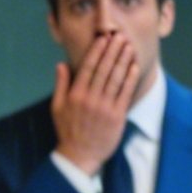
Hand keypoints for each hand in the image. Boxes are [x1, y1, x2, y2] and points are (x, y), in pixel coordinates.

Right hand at [51, 30, 139, 172]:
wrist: (79, 156)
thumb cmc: (67, 131)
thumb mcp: (57, 107)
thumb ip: (61, 84)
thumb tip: (61, 64)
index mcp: (75, 95)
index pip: (88, 67)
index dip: (97, 51)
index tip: (104, 38)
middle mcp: (90, 99)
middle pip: (104, 69)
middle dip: (113, 51)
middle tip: (120, 36)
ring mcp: (104, 107)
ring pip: (116, 79)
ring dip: (123, 60)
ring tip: (129, 46)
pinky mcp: (117, 117)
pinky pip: (125, 93)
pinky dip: (130, 78)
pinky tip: (134, 66)